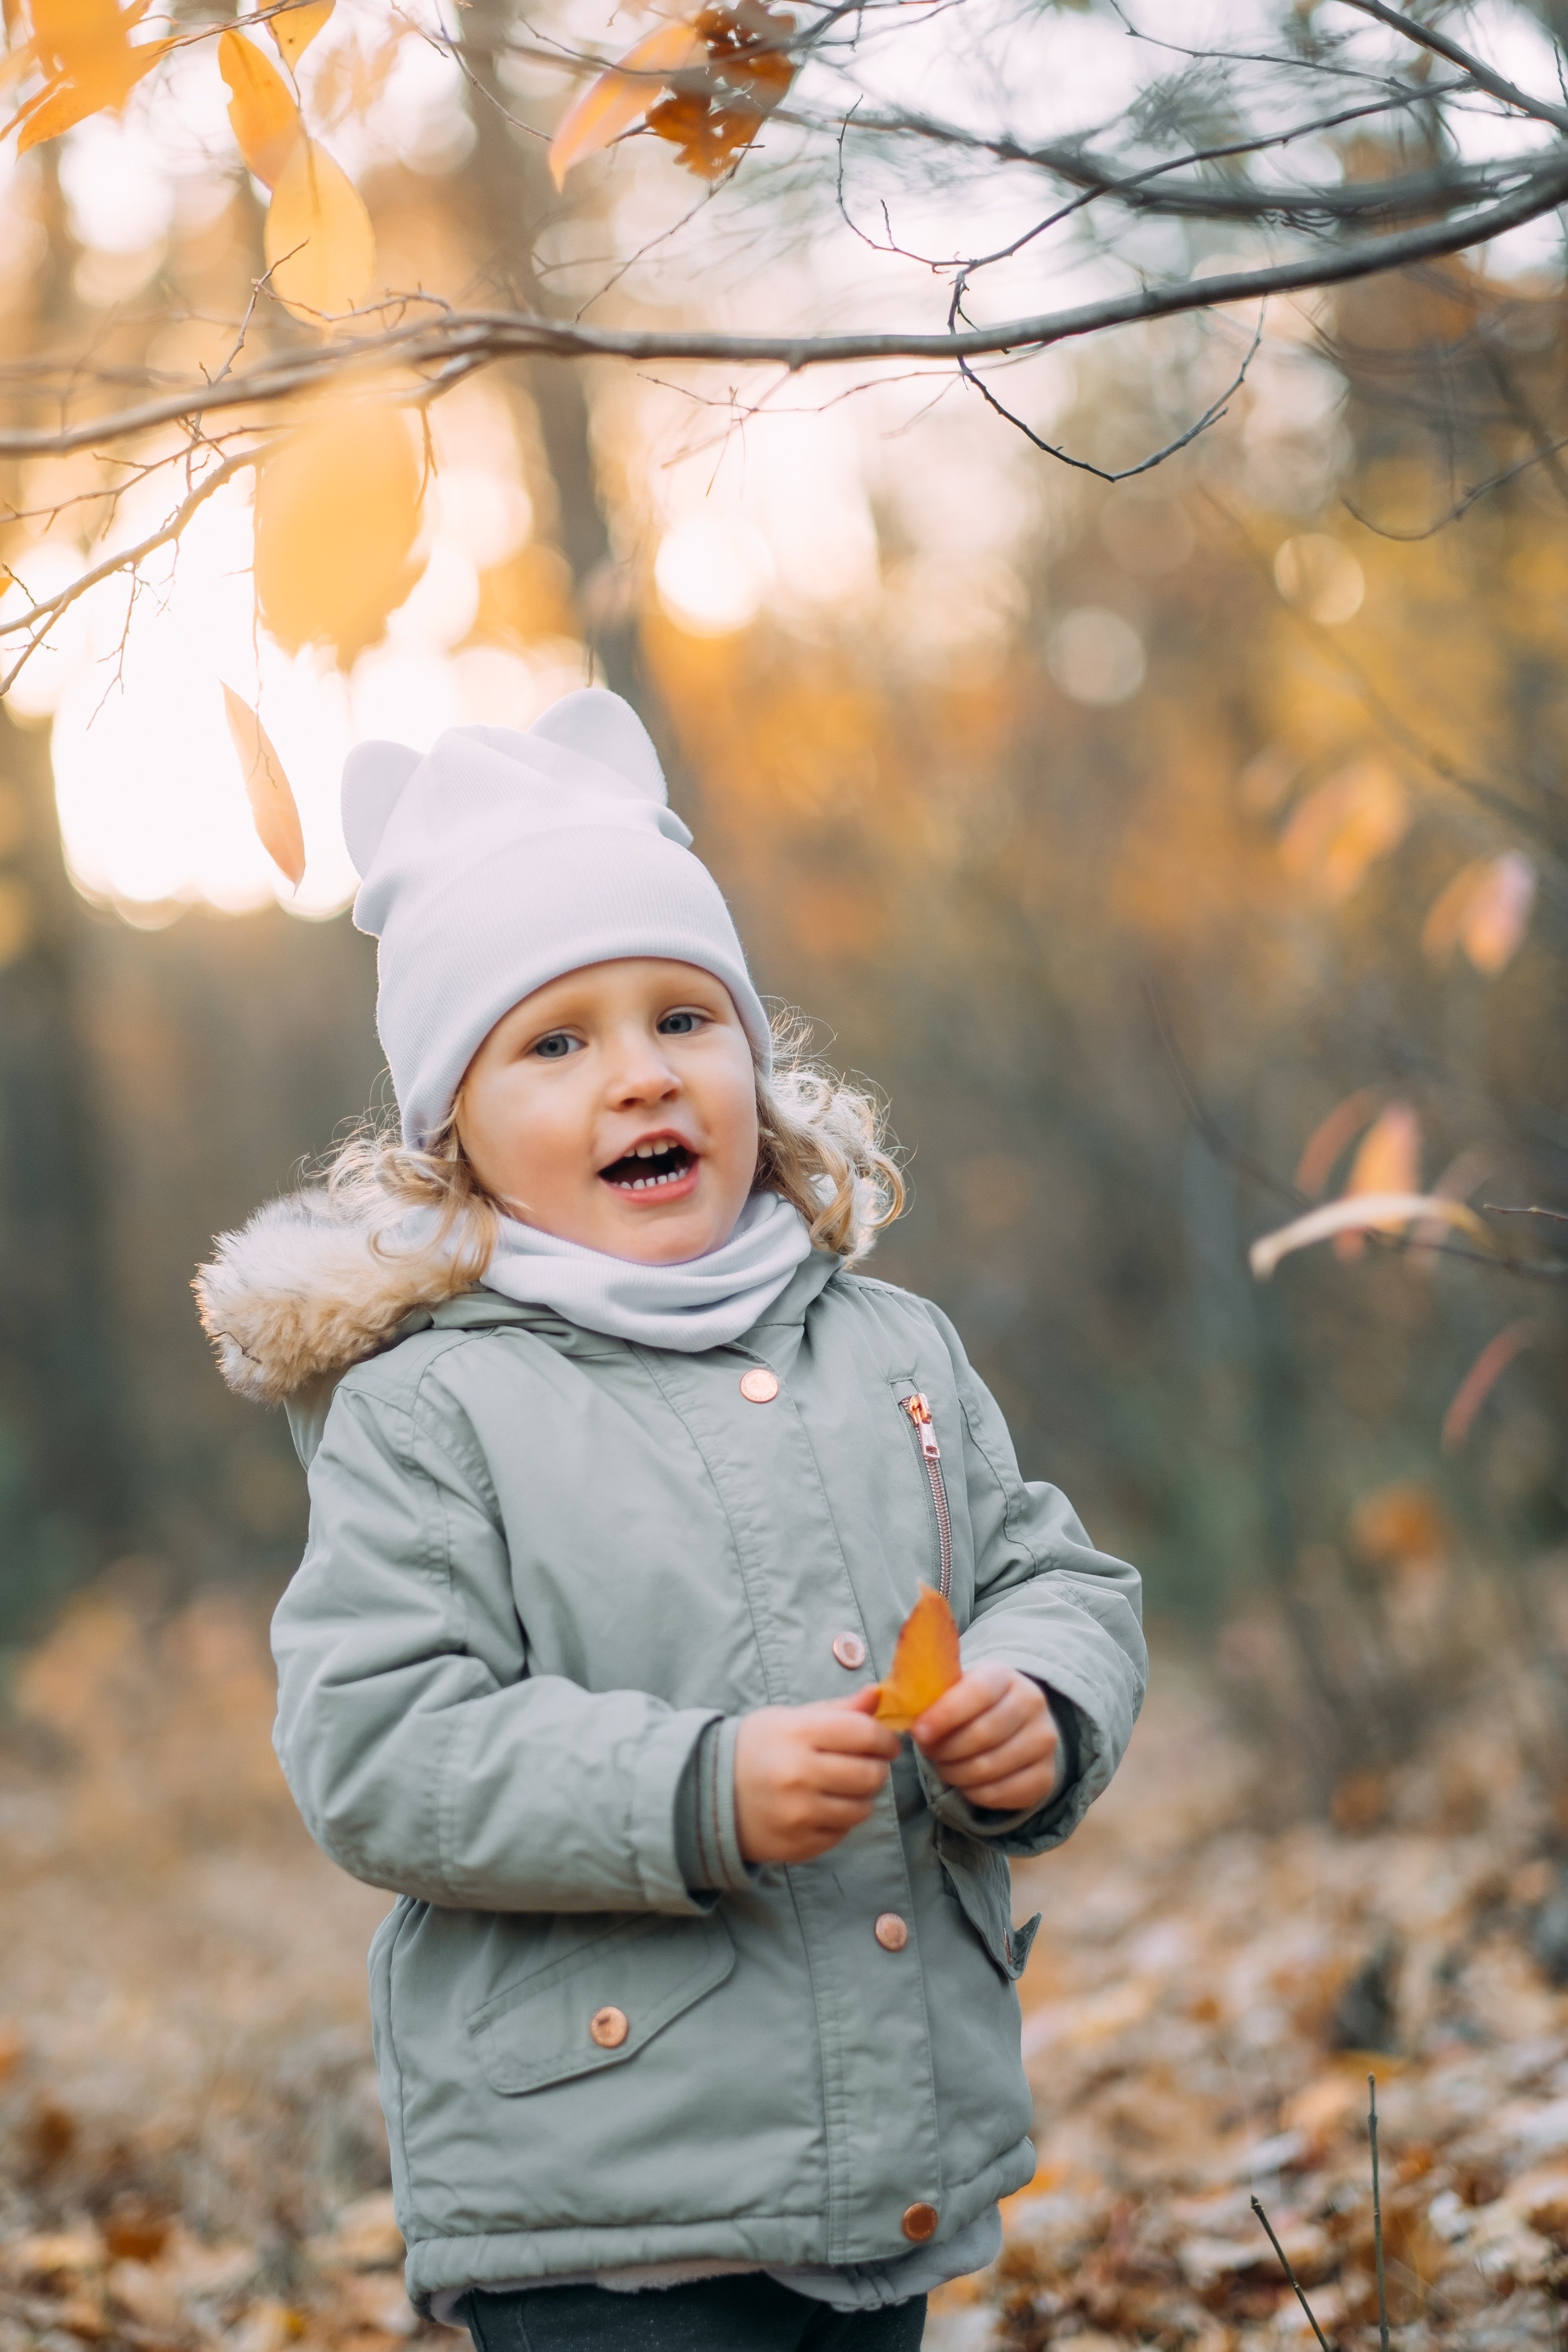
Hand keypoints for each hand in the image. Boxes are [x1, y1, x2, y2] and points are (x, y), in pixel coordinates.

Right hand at [734, 1689, 902, 1863]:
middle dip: (878, 1768)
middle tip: (868, 1765)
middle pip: (870, 1774)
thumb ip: (837, 1710)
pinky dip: (841, 1819)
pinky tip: (823, 1807)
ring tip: (843, 1786)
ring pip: (863, 1808)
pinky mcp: (798, 1845)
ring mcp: (798, 1814)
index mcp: (797, 1733)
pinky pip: (843, 1832)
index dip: (885, 1739)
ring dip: (862, 1796)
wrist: (708, 1792)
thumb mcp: (790, 1718)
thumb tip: (876, 1695)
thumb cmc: (757, 1747)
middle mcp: (798, 1774)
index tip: (887, 1743)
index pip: (864, 1734)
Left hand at [913, 1666, 1058, 1813]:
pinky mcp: (1045, 1776)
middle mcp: (1032, 1704)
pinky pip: (1001, 1793)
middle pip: (982, 1735)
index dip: (945, 1715)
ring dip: (956, 1773)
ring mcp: (1043, 1741)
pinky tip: (965, 1782)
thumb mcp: (956, 1688)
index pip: (978, 1693)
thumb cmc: (972, 1704)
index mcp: (1005, 1676)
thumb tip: (901, 1715)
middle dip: (945, 1750)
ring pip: (989, 1768)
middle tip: (929, 1752)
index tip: (918, 1733)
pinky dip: (974, 1793)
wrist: (1015, 1720)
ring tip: (944, 1766)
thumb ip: (932, 1697)